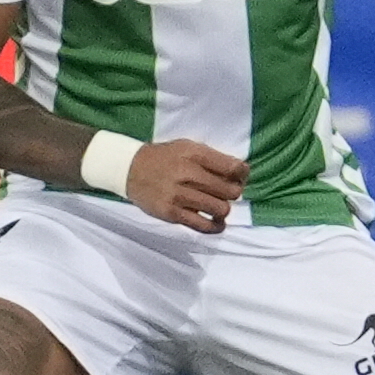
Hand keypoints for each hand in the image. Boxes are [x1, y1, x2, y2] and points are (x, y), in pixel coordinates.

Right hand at [123, 138, 247, 233]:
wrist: (131, 169)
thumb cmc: (165, 158)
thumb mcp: (188, 147)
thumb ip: (212, 158)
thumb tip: (239, 173)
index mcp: (195, 154)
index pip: (233, 168)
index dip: (242, 174)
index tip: (239, 177)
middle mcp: (188, 174)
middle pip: (230, 191)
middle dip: (233, 192)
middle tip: (227, 192)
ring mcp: (180, 195)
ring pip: (220, 209)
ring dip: (223, 209)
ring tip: (217, 206)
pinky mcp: (172, 213)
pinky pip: (203, 226)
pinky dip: (216, 226)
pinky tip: (216, 223)